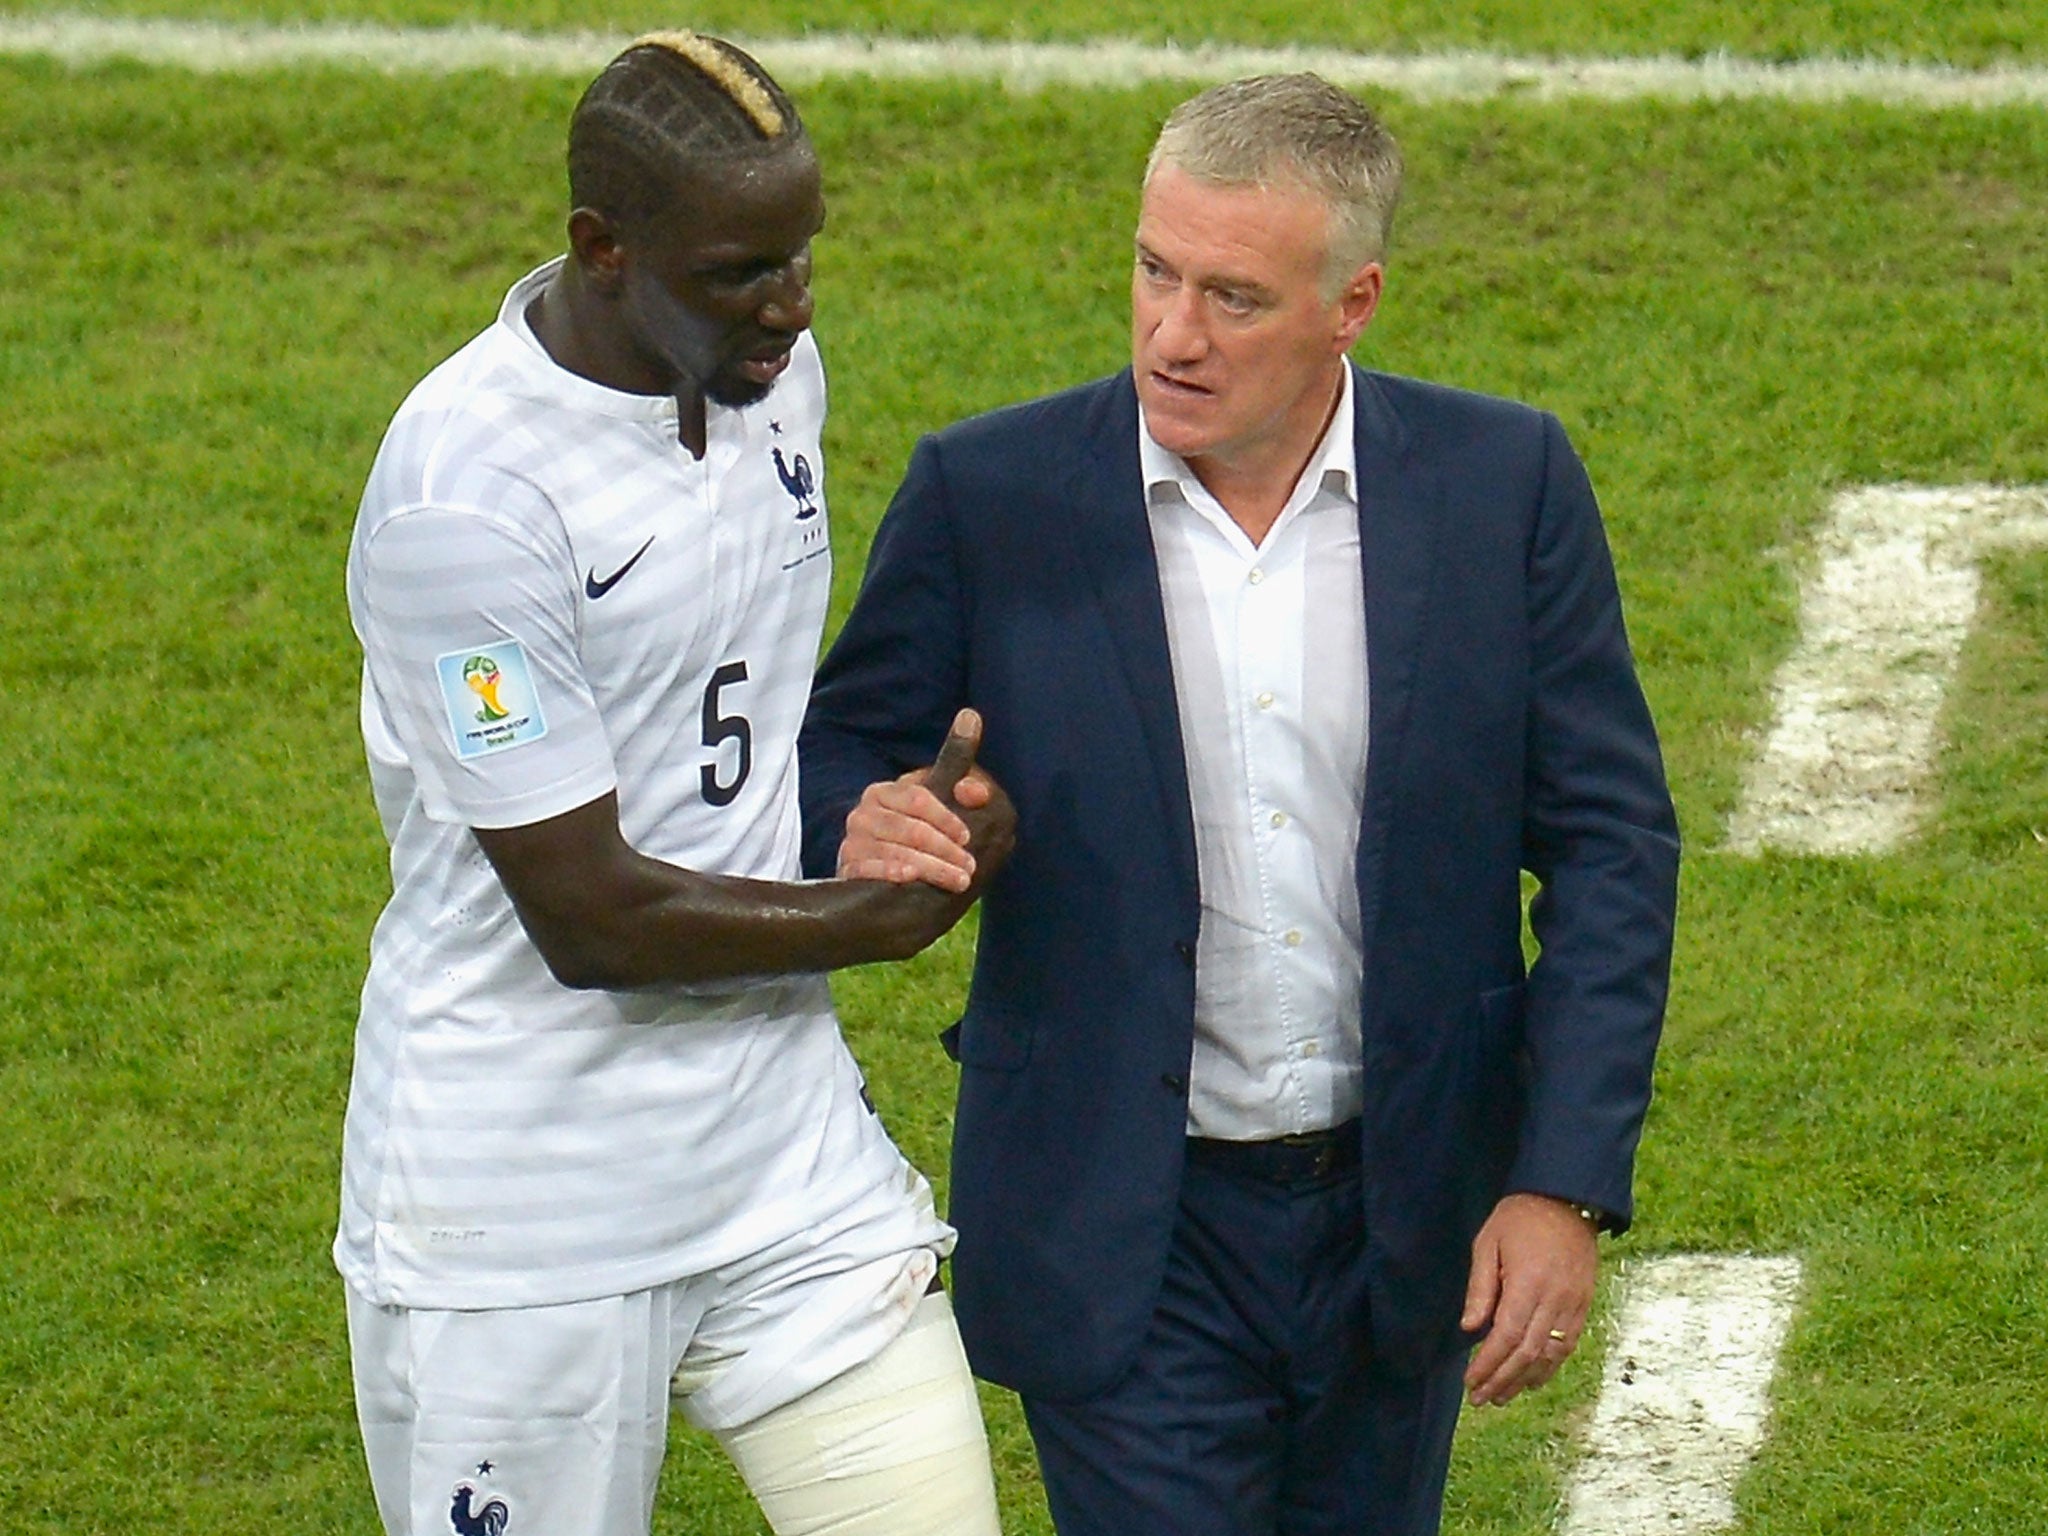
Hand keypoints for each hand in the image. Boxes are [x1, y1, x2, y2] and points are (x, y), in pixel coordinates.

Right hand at [838, 709, 1014, 894]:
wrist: (884, 882)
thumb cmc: (917, 838)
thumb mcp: (939, 805)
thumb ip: (959, 775)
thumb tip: (972, 746)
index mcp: (884, 792)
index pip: (918, 798)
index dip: (946, 817)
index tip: (968, 836)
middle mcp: (863, 814)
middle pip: (911, 829)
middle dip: (945, 849)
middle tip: (970, 867)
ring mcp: (853, 842)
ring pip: (896, 852)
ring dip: (931, 867)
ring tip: (958, 880)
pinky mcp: (847, 869)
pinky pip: (867, 869)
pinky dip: (890, 872)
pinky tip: (910, 879)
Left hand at [1460, 1192, 1598, 1406]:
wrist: (1567, 1200)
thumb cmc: (1520, 1218)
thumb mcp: (1488, 1242)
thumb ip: (1480, 1288)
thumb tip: (1470, 1329)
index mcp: (1529, 1283)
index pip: (1507, 1337)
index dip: (1488, 1364)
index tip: (1469, 1381)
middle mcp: (1555, 1300)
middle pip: (1528, 1353)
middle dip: (1502, 1380)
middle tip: (1480, 1399)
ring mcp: (1574, 1304)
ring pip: (1551, 1355)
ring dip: (1524, 1380)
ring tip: (1501, 1396)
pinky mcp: (1584, 1305)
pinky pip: (1568, 1344)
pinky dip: (1549, 1366)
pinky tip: (1531, 1378)